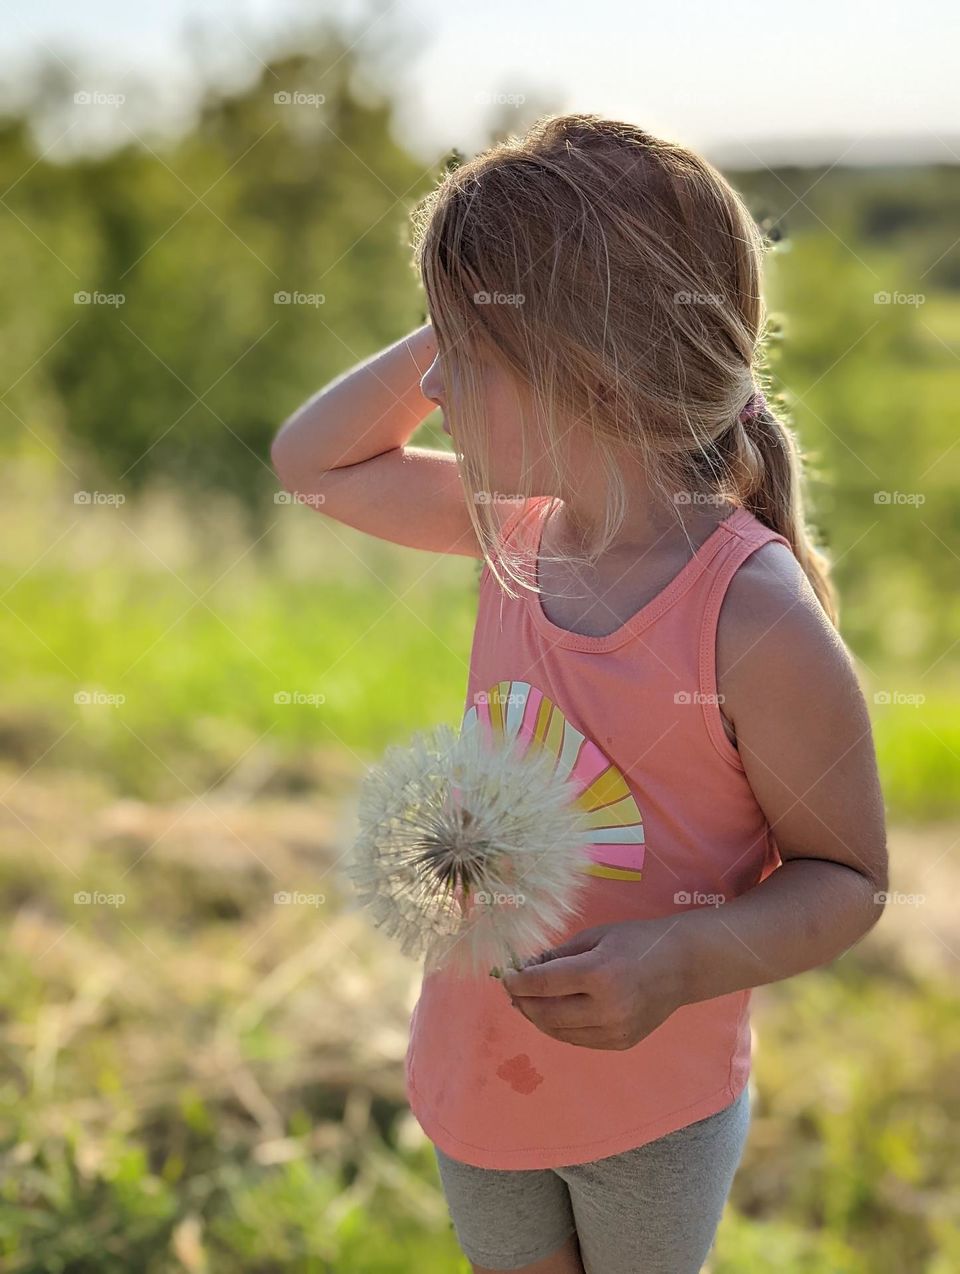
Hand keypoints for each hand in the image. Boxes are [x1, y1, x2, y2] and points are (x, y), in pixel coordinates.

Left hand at [498, 917, 689, 1050]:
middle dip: (523, 1003)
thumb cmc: (635, 941)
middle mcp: (607, 1007)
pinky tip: (553, 1014)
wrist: (681, 966)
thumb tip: (525, 969)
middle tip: (513, 992)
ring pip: (560, 1033)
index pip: (544, 984)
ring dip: (538, 1019)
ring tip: (528, 1004)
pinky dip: (560, 1029)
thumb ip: (558, 955)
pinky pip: (579, 1040)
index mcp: (599, 973)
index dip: (517, 982)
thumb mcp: (594, 937)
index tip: (505, 976)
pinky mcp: (621, 1043)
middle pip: (547, 1013)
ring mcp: (615, 1030)